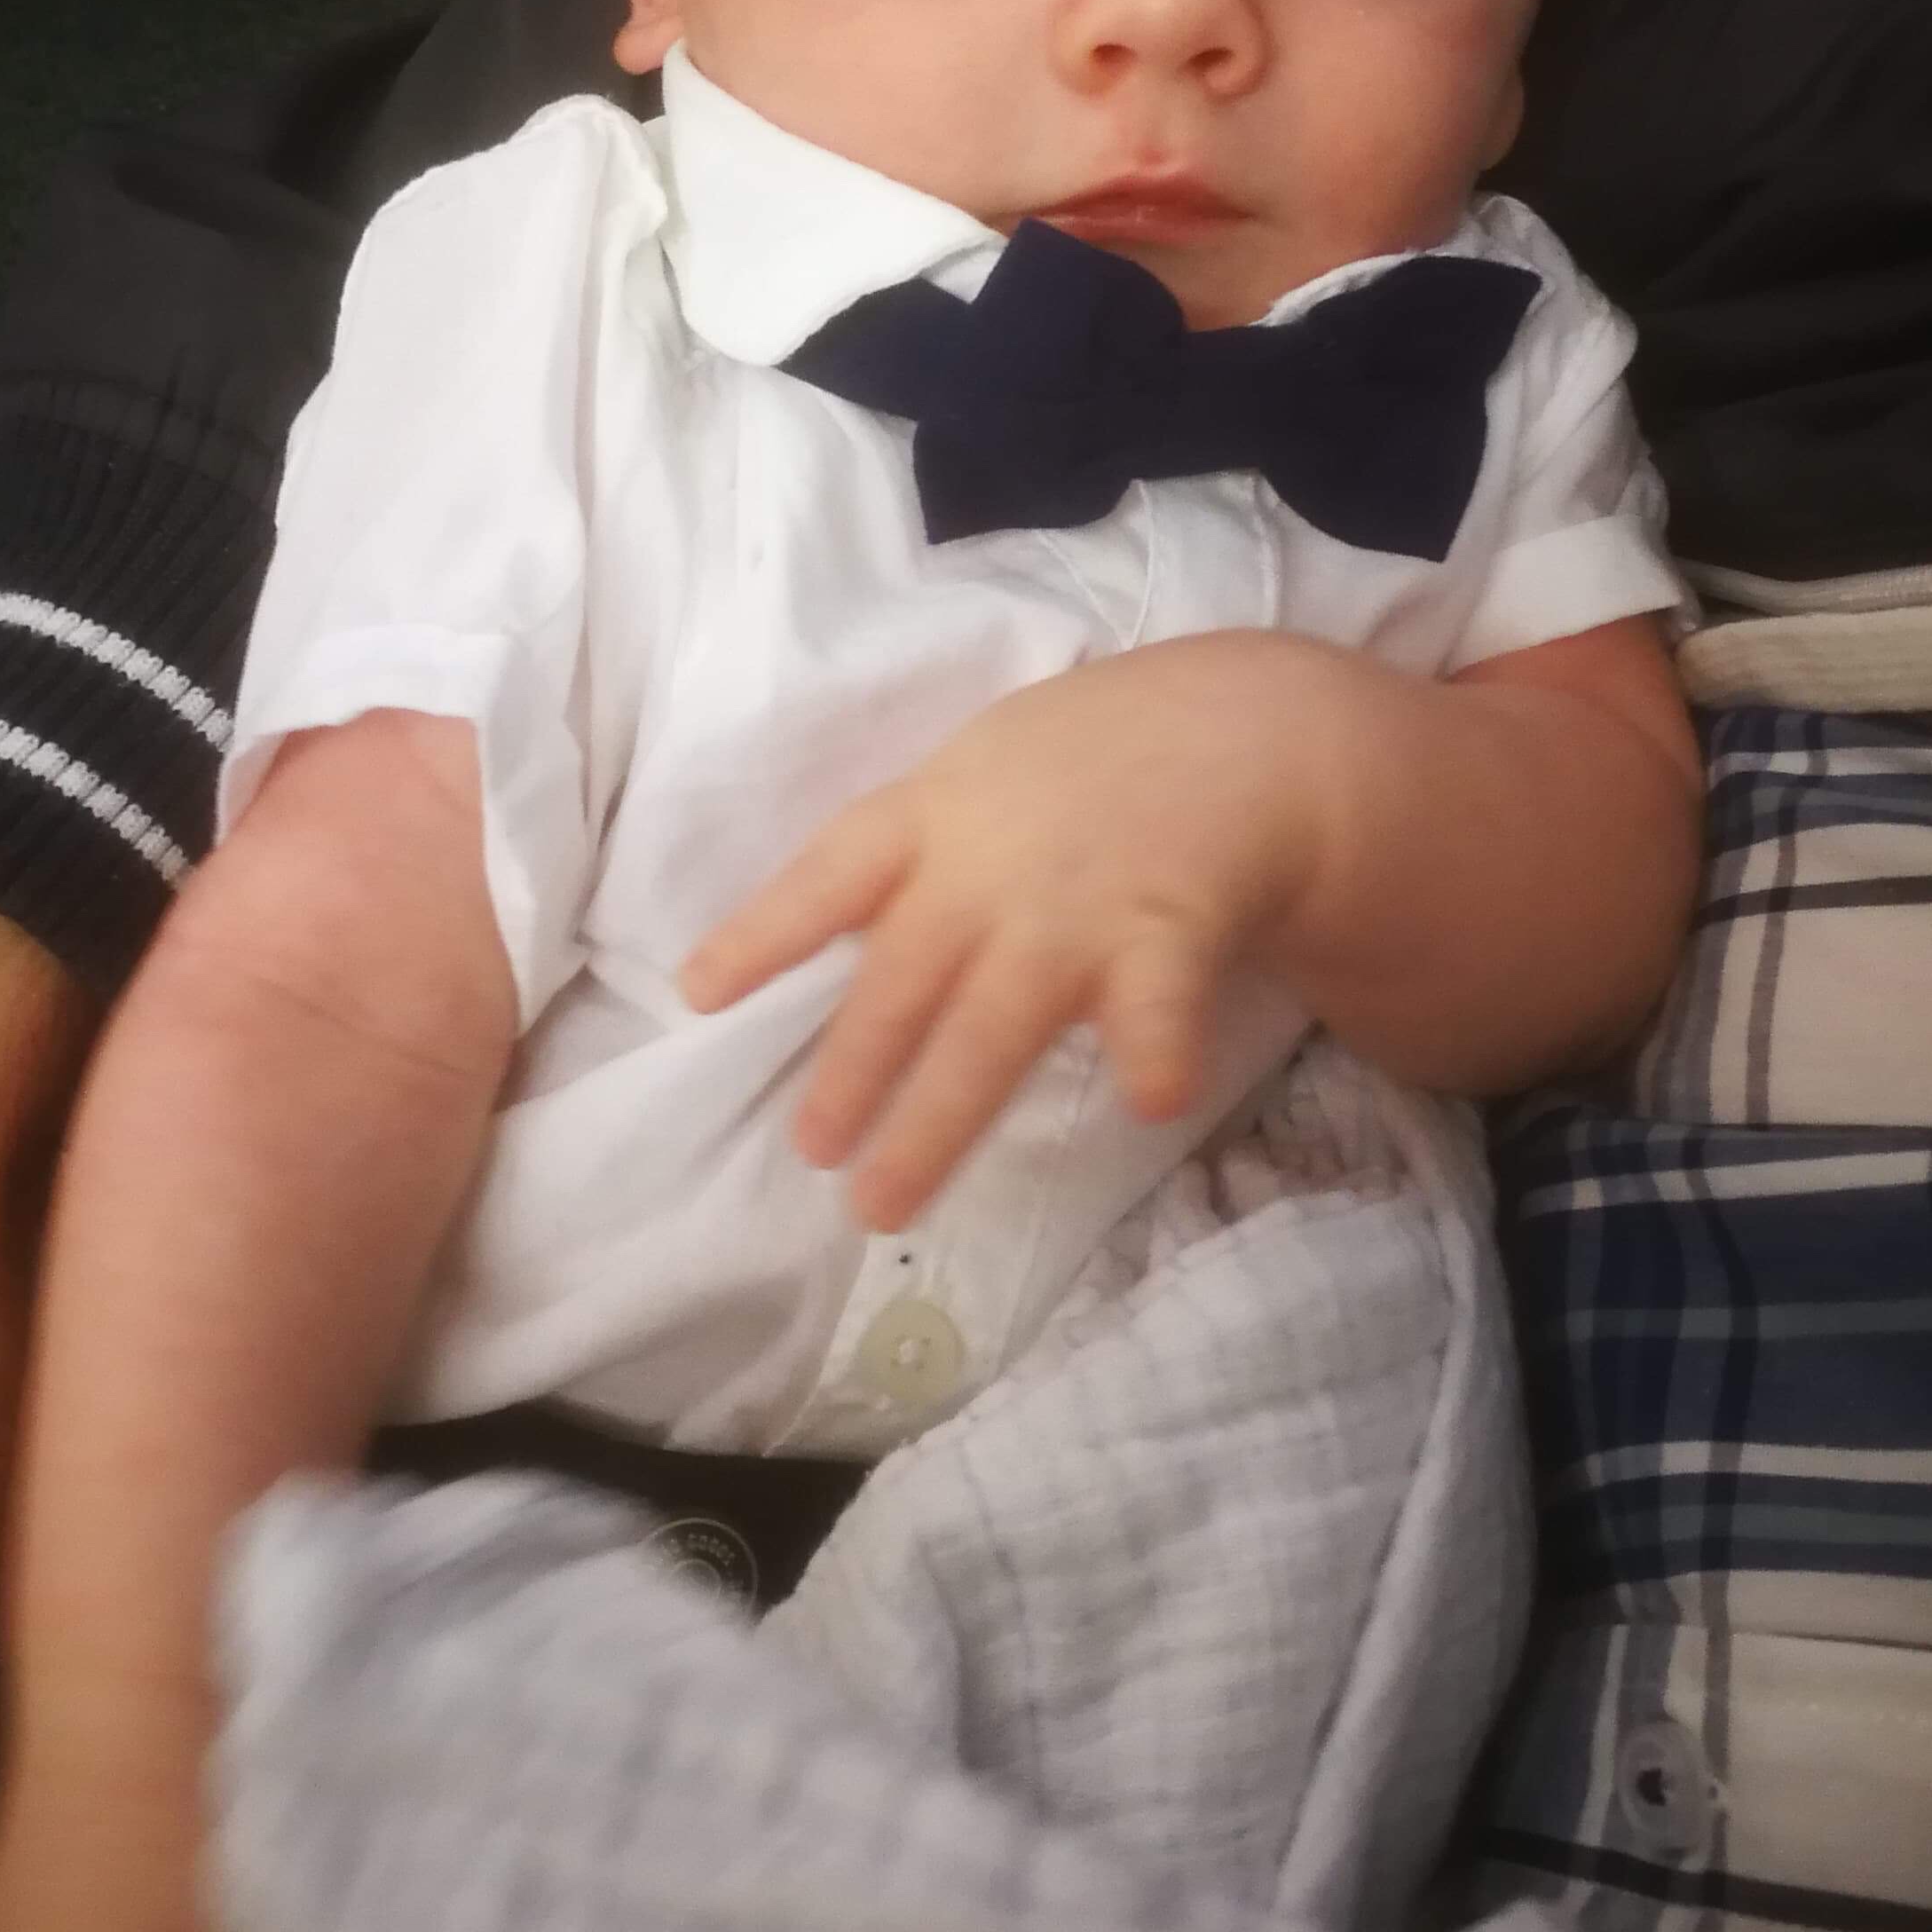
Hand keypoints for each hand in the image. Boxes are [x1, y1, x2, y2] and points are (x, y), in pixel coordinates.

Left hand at [682, 636, 1350, 1230]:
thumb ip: (912, 848)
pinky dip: (1153, 1050)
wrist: (1235, 728)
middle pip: (902, 983)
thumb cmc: (1085, 765)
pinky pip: (1156, 1006)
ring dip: (934, 1118)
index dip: (763, 932)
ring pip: (992, 1029)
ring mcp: (1075, 908)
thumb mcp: (979, 773)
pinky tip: (1146, 1101)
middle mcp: (990, 871)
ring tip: (879, 1202)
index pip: (829, 875)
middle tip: (809, 1154)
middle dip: (851, 1073)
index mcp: (935, 817)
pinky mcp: (1168, 935)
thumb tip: (825, 933)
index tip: (696, 994)